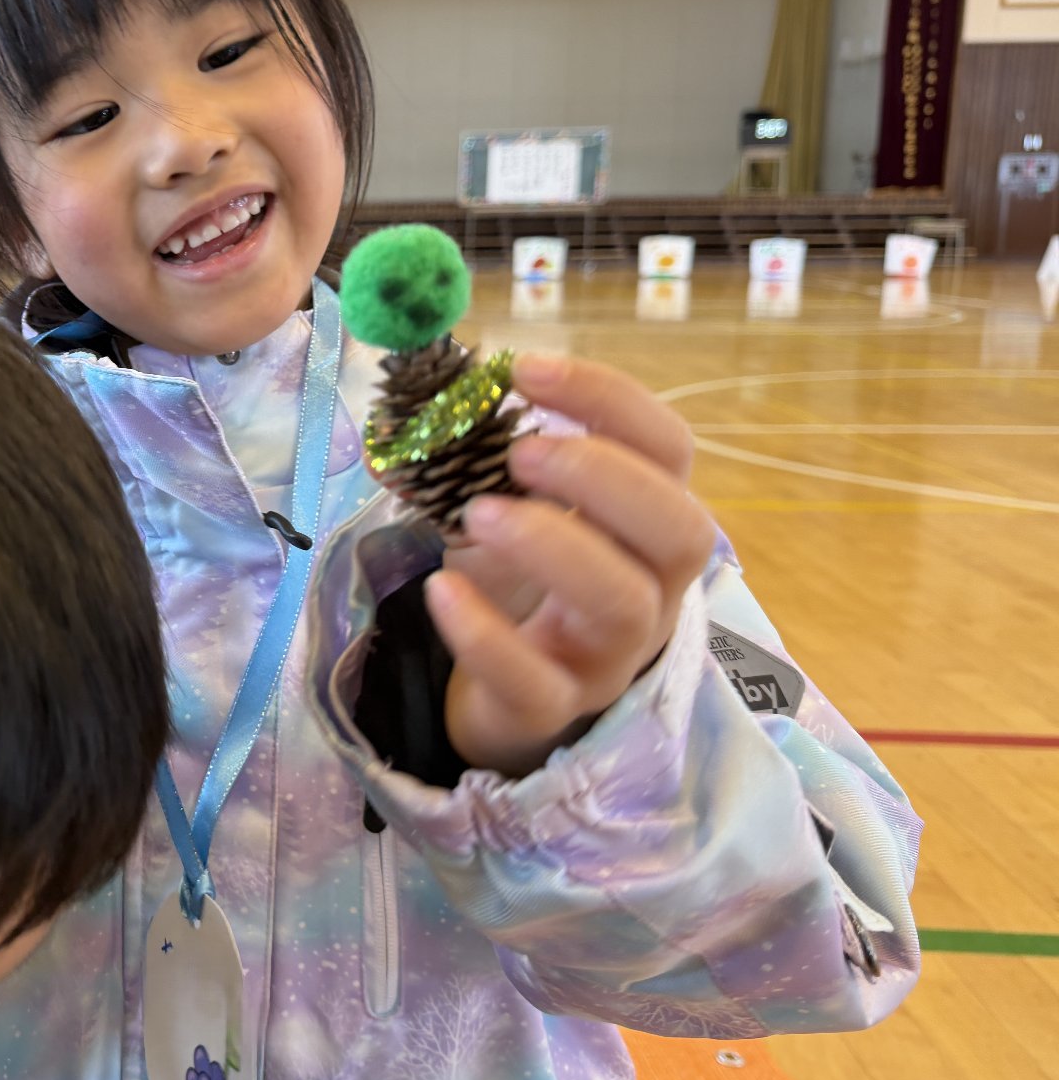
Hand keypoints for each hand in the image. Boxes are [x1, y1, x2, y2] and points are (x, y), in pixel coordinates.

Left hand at [428, 354, 715, 777]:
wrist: (500, 692)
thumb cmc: (516, 583)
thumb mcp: (496, 507)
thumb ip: (461, 457)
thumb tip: (398, 419)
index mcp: (644, 524)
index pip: (667, 450)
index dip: (609, 400)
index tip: (525, 369)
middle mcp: (649, 588)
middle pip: (681, 532)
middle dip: (605, 478)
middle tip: (521, 450)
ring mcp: (607, 656)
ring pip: (622, 605)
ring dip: (554, 545)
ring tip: (478, 513)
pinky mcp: (551, 710)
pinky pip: (536, 683)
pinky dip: (487, 634)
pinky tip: (442, 589)